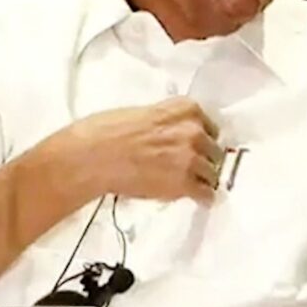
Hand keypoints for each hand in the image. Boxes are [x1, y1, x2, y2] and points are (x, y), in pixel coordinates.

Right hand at [64, 97, 223, 203]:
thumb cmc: (105, 131)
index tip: (193, 144)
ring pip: (212, 173)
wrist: (92, 157)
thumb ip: (165, 121)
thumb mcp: (142, 113)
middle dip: (203, 157)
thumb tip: (170, 134)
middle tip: (186, 165)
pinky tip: (193, 197)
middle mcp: (193, 131)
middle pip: (214, 149)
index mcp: (183, 109)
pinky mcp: (185, 184)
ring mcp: (191, 158)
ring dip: (202, 178)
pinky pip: (207, 194)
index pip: (209, 124)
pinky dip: (201, 197)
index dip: (200, 136)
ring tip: (188, 183)